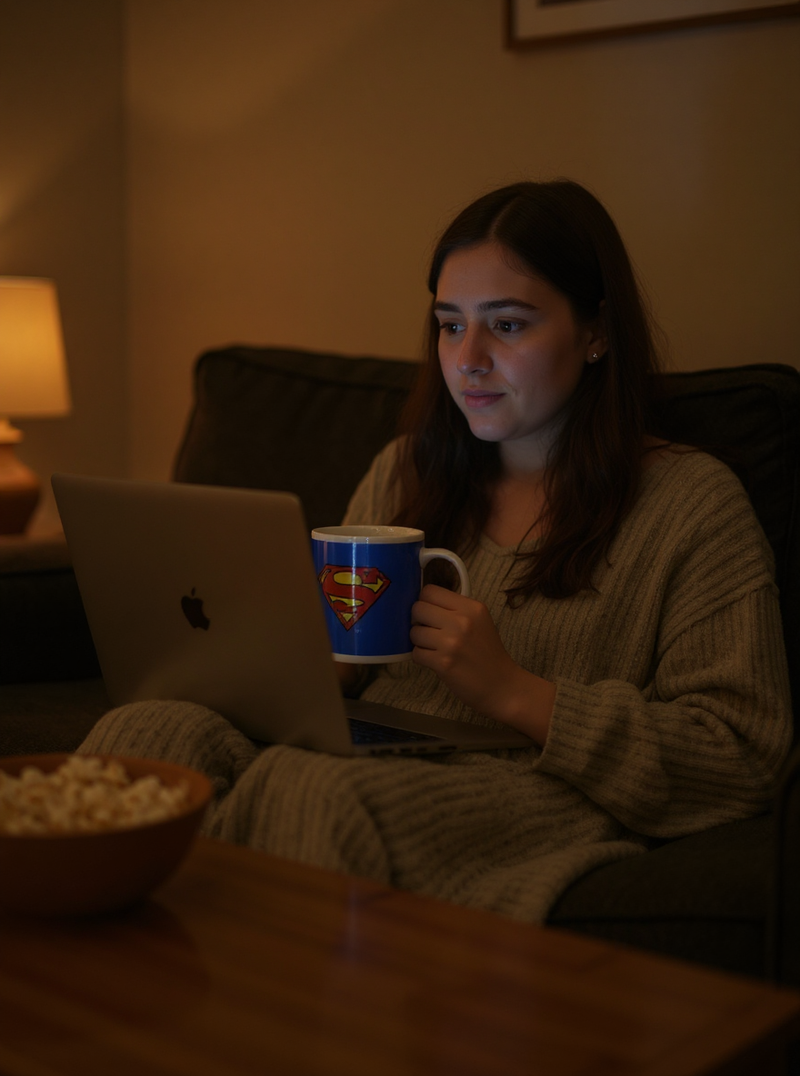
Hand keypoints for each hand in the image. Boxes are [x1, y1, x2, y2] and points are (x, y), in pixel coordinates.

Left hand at [410, 584, 553, 743]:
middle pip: (418, 608)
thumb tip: (422, 604)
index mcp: (472, 607)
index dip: (425, 602)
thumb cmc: (488, 654)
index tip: (431, 614)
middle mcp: (462, 621)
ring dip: (420, 641)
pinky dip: (422, 658)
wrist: (502, 686)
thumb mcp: (479, 622)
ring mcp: (452, 642)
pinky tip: (436, 661)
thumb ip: (455, 609)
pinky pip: (416, 653)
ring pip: (414, 632)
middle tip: (430, 631)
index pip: (430, 591)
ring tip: (435, 648)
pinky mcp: (443, 663)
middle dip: (419, 621)